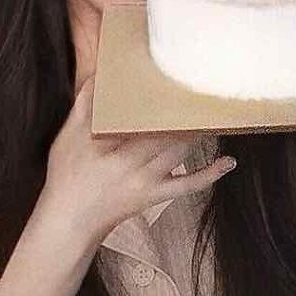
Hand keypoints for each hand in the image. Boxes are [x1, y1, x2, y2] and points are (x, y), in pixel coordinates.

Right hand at [37, 75, 235, 239]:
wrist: (70, 221)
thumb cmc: (67, 177)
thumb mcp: (67, 138)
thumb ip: (84, 106)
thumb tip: (99, 75)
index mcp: (111, 146)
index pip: (142, 117)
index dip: (161, 100)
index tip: (176, 80)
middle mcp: (134, 163)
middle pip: (168, 133)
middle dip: (186, 113)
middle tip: (204, 91)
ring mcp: (149, 181)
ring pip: (181, 152)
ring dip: (199, 133)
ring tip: (215, 113)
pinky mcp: (157, 195)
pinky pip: (188, 185)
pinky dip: (210, 174)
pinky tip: (228, 161)